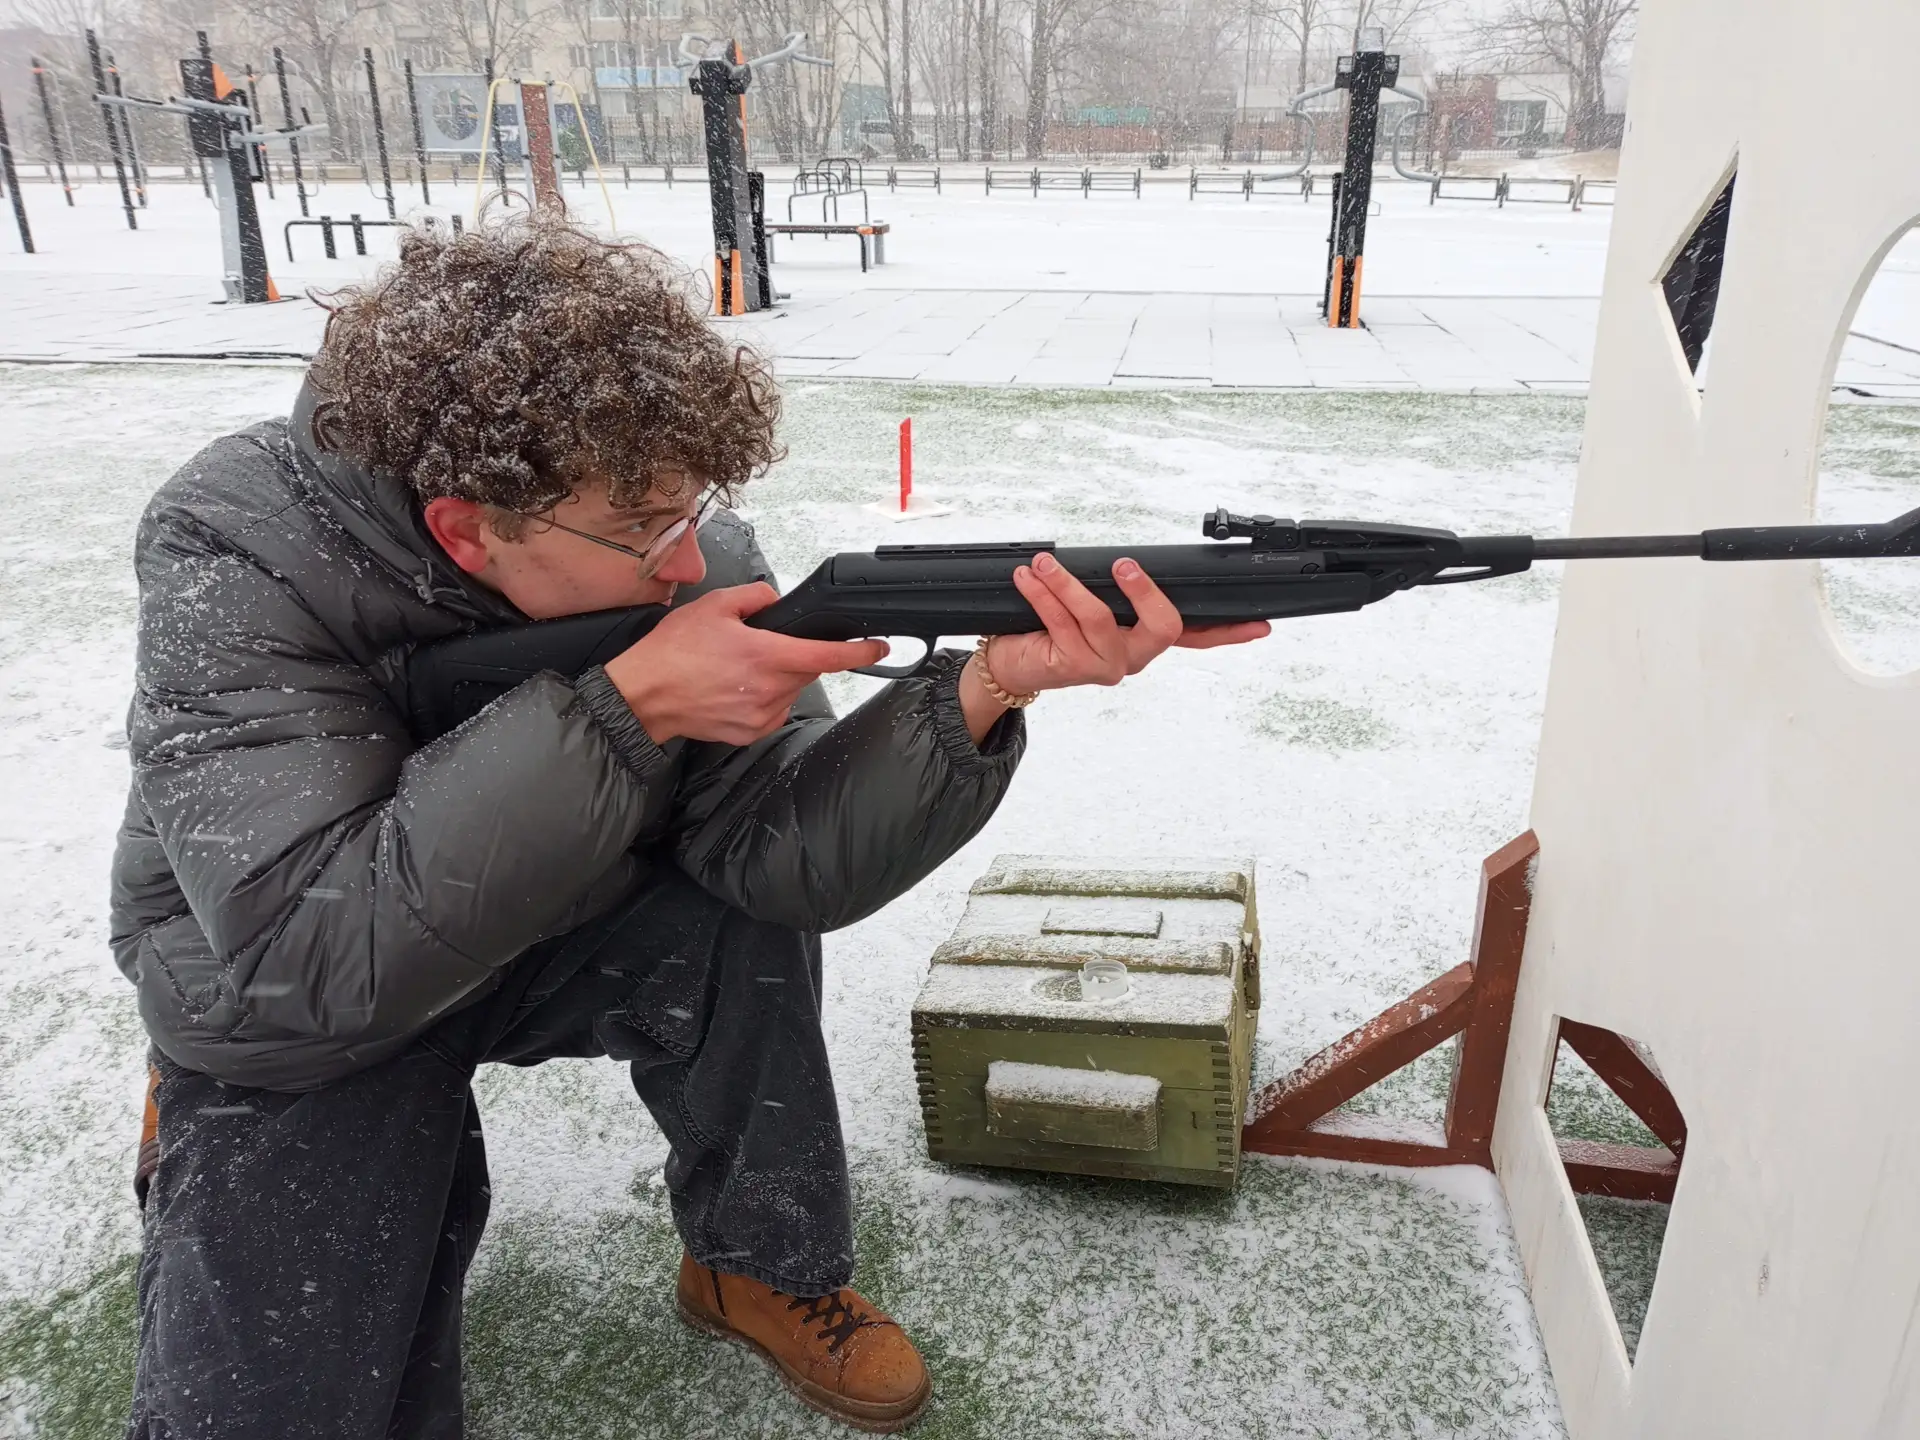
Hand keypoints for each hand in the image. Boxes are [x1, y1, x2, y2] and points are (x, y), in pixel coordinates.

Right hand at [603, 583, 887, 745]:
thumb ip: (755, 596)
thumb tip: (774, 600)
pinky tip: (736, 687)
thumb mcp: (714, 606)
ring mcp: (761, 715)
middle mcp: (770, 689)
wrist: (643, 696)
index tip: (878, 647)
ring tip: (740, 667)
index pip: (828, 656)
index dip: (859, 653)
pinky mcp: (749, 732)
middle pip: (808, 670)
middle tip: (761, 646)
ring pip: (791, 690)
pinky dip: (766, 696)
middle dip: (796, 654)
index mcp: (767, 656)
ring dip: (779, 676)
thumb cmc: (672, 653)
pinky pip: (773, 710)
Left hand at [957, 552, 1269, 740]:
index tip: (1261, 624)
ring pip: (1100, 618)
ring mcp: (1107, 665)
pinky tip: (1028, 579)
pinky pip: (1062, 623)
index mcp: (1145, 639)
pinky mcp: (1075, 668)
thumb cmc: (1051, 626)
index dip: (1231, 631)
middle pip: (1164, 628)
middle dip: (1146, 591)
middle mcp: (1133, 656)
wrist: (1009, 664)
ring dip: (1068, 584)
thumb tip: (1120, 557)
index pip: (1197, 635)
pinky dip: (1043, 594)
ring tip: (1044, 563)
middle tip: (1126, 565)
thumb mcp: (1089, 601)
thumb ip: (1112, 587)